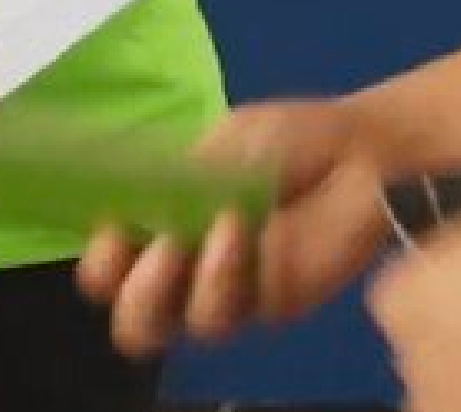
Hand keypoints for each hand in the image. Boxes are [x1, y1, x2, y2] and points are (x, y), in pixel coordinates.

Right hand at [79, 97, 385, 356]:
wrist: (360, 148)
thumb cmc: (290, 137)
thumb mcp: (225, 141)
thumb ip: (183, 175)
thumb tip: (138, 197)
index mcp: (164, 223)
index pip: (110, 266)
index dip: (101, 261)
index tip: (110, 231)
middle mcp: (189, 268)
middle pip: (137, 320)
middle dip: (136, 291)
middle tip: (156, 248)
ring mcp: (231, 291)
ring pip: (183, 323)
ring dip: (188, 278)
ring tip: (215, 225)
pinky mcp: (273, 304)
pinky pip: (236, 309)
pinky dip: (228, 270)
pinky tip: (239, 226)